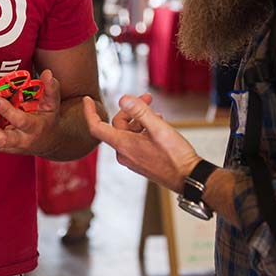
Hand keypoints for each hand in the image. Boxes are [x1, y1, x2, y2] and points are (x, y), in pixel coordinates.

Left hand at [0, 69, 61, 155]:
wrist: (49, 142)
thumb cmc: (49, 120)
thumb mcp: (53, 104)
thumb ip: (51, 88)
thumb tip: (47, 73)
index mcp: (35, 128)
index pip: (20, 121)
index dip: (6, 110)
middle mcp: (22, 140)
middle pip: (1, 140)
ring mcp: (11, 146)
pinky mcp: (3, 148)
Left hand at [82, 93, 199, 192]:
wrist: (188, 177)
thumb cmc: (175, 155)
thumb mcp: (158, 128)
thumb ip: (140, 111)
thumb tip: (123, 99)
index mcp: (123, 145)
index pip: (96, 127)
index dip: (89, 112)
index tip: (87, 99)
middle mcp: (124, 154)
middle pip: (117, 126)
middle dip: (131, 110)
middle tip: (148, 98)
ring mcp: (132, 159)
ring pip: (128, 133)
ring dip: (139, 120)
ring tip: (157, 114)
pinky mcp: (141, 161)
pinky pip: (135, 141)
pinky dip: (143, 131)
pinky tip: (157, 126)